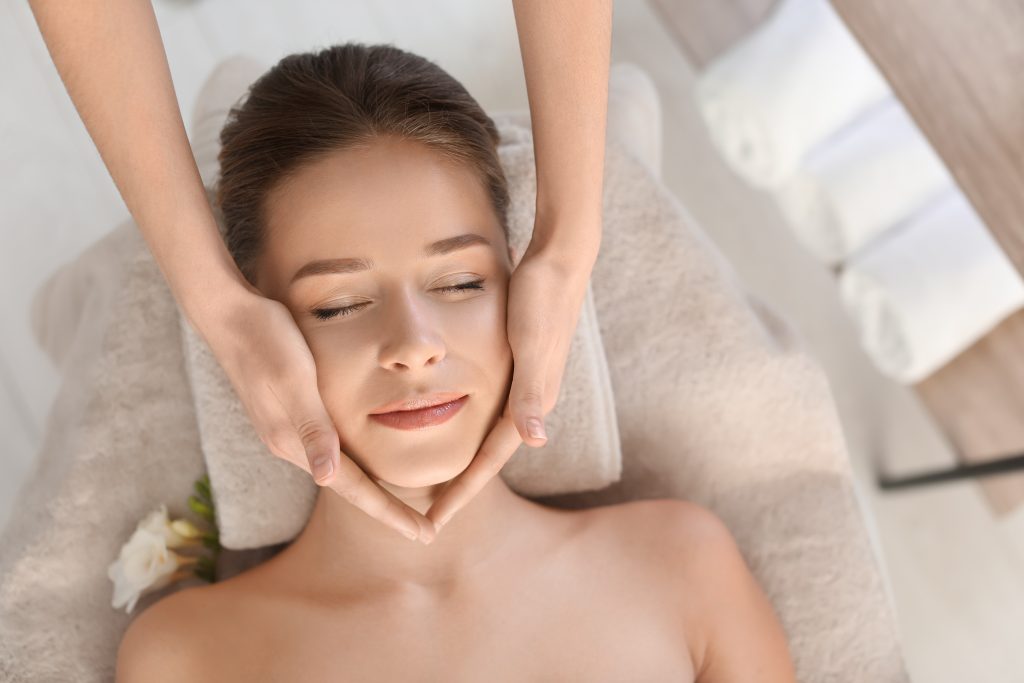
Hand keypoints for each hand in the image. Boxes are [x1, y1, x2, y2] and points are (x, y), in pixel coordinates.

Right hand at [191, 284, 434, 542]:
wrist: (229, 315)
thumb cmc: (268, 341)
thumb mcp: (295, 380)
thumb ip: (311, 428)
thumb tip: (326, 478)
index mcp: (294, 441)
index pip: (353, 488)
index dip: (390, 512)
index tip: (422, 534)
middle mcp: (290, 443)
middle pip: (349, 488)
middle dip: (387, 511)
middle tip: (424, 531)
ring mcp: (287, 430)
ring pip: (339, 471)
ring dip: (372, 491)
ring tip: (403, 506)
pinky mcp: (287, 413)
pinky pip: (329, 450)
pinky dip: (355, 464)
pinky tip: (366, 461)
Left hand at [426, 242, 595, 531]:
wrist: (562, 259)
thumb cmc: (543, 298)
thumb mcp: (532, 344)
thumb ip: (533, 392)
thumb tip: (536, 441)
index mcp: (532, 401)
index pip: (491, 460)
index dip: (463, 492)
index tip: (434, 522)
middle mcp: (531, 399)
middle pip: (489, 455)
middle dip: (462, 486)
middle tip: (428, 516)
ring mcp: (526, 383)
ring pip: (488, 434)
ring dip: (465, 459)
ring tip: (435, 481)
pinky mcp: (519, 364)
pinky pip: (489, 409)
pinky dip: (469, 426)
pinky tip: (452, 424)